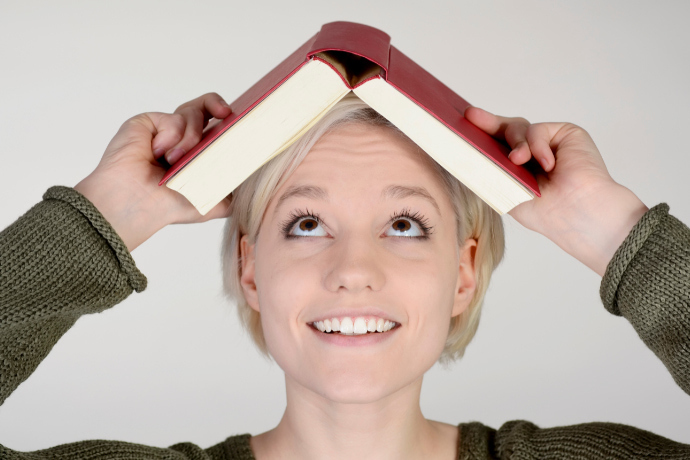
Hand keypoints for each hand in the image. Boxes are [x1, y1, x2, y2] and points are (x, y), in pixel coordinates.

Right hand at [74, 93, 232, 251]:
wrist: (137, 205)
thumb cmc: (168, 206)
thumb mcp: (212, 203)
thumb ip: (234, 194)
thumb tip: (256, 187)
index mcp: (198, 151)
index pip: (218, 125)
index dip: (229, 117)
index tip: (241, 118)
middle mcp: (183, 137)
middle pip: (206, 106)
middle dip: (217, 105)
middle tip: (226, 113)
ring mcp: (165, 128)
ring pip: (192, 112)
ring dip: (191, 137)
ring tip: (176, 159)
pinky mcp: (148, 122)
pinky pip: (171, 118)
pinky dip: (170, 136)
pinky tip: (159, 153)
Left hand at [465, 107, 647, 275]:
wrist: (579, 215)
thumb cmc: (546, 212)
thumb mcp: (507, 190)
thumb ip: (490, 169)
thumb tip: (465, 153)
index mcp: (517, 166)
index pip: (494, 145)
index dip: (478, 135)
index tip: (460, 124)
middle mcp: (531, 152)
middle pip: (504, 130)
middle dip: (487, 123)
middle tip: (470, 116)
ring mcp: (548, 141)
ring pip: (518, 128)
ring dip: (515, 144)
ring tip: (517, 160)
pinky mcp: (565, 133)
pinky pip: (539, 131)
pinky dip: (538, 147)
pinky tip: (548, 165)